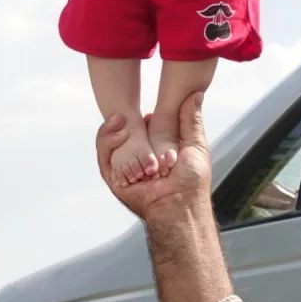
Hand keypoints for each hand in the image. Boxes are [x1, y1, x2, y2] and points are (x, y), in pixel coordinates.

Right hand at [96, 94, 212, 220]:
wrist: (180, 207)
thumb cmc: (192, 182)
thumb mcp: (195, 145)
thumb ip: (191, 121)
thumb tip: (196, 94)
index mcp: (155, 152)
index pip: (141, 130)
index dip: (142, 119)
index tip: (150, 113)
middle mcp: (138, 160)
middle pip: (122, 134)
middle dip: (122, 120)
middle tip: (127, 111)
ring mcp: (124, 169)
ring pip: (109, 142)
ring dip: (112, 128)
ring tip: (121, 118)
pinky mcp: (113, 178)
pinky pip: (104, 156)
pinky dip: (107, 141)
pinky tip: (117, 131)